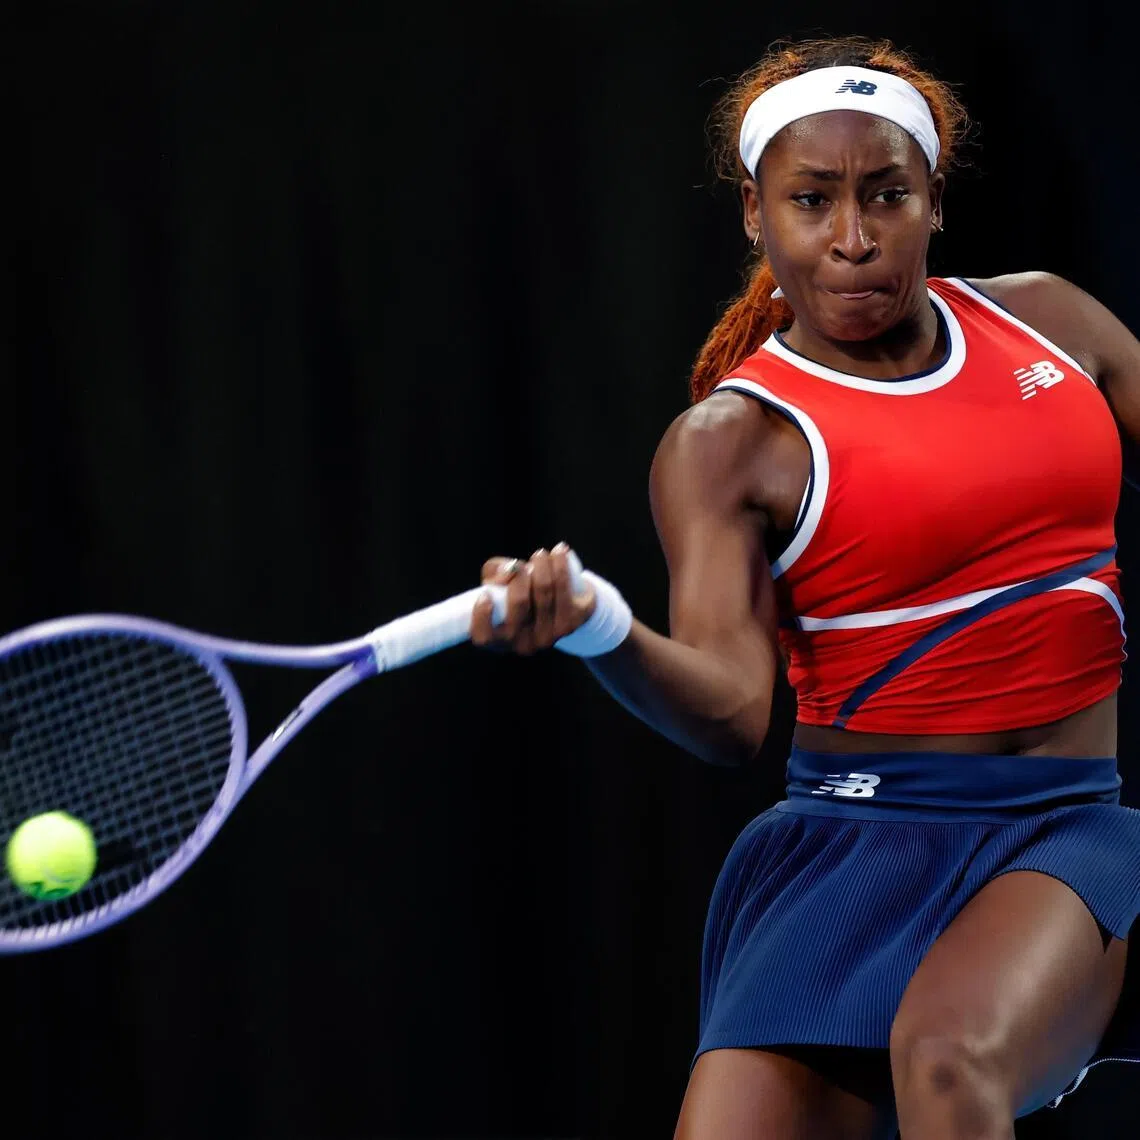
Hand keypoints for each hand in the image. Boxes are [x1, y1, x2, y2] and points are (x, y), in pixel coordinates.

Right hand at [470, 542, 595, 654]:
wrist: (559, 604)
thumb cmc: (518, 593)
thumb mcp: (497, 583)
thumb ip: (495, 572)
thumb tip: (511, 570)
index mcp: (500, 640)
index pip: (484, 636)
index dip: (482, 616)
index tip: (485, 594)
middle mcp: (524, 644)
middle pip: (519, 603)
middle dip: (518, 574)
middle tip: (520, 565)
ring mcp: (549, 636)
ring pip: (545, 592)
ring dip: (542, 565)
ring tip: (541, 554)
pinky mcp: (571, 623)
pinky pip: (566, 590)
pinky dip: (561, 566)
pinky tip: (559, 552)